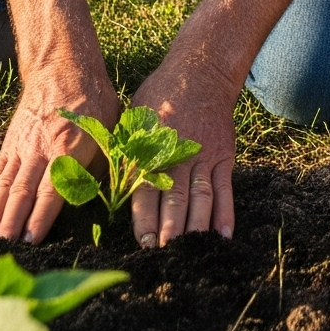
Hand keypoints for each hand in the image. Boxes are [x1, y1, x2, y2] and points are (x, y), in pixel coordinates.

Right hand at [0, 59, 119, 242]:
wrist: (63, 68)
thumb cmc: (94, 104)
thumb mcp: (108, 132)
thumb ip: (99, 166)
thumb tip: (94, 198)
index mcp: (67, 149)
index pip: (51, 190)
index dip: (40, 216)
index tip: (32, 240)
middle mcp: (39, 150)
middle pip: (22, 191)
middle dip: (13, 221)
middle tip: (5, 247)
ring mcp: (21, 146)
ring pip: (5, 184)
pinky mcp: (9, 142)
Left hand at [127, 50, 240, 245]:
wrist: (200, 74)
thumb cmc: (158, 100)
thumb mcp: (132, 120)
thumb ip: (123, 153)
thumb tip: (103, 186)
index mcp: (151, 148)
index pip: (146, 190)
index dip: (146, 219)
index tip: (144, 244)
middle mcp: (177, 155)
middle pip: (174, 199)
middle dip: (170, 230)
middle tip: (166, 256)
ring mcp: (204, 157)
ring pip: (200, 197)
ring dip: (195, 227)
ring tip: (192, 253)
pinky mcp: (223, 156)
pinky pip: (225, 189)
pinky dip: (226, 214)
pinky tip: (223, 236)